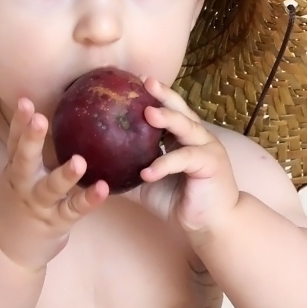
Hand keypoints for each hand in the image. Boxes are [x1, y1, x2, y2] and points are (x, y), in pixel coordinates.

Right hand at [0, 98, 108, 269]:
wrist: (7, 250)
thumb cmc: (20, 204)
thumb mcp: (19, 177)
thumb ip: (32, 152)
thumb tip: (52, 116)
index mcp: (15, 170)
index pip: (14, 142)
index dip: (19, 122)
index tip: (24, 100)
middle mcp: (23, 185)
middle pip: (24, 160)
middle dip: (31, 139)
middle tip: (39, 119)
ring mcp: (39, 205)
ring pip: (50, 188)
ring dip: (65, 175)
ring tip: (79, 161)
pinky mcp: (55, 222)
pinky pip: (73, 210)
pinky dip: (88, 200)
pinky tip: (104, 188)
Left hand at [137, 78, 240, 237]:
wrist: (209, 226)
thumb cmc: (180, 202)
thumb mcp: (147, 185)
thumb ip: (128, 172)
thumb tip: (95, 169)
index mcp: (183, 138)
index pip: (169, 111)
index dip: (155, 96)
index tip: (135, 81)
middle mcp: (198, 138)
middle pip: (181, 110)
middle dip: (164, 95)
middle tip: (145, 82)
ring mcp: (207, 148)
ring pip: (187, 127)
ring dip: (168, 119)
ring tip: (147, 113)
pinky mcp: (211, 164)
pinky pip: (185, 159)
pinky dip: (165, 163)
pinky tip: (147, 172)